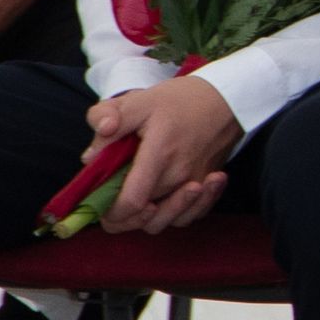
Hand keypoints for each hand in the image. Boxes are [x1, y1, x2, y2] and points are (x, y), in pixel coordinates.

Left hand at [89, 76, 241, 233]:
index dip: (112, 212)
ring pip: (170, 221)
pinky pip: (192, 215)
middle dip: (126, 215)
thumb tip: (89, 156)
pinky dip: (177, 214)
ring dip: (152, 218)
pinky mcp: (207, 186)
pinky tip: (169, 200)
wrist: (229, 98)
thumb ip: (108, 120)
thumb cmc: (182, 100)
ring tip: (144, 202)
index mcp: (159, 155)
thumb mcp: (140, 101)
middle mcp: (180, 176)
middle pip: (148, 218)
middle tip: (116, 197)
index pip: (133, 203)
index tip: (102, 202)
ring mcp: (197, 183)